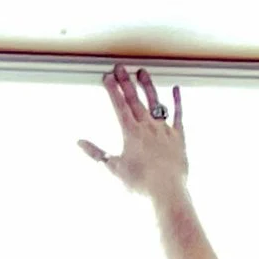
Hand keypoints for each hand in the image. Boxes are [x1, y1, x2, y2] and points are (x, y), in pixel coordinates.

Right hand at [79, 63, 187, 196]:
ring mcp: (164, 129)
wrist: (167, 191)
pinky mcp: (178, 136)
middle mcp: (148, 126)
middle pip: (135, 99)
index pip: (119, 106)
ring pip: (155, 101)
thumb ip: (96, 153)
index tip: (107, 76)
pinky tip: (175, 89)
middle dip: (126, 82)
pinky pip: (178, 114)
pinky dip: (177, 101)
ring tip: (142, 72)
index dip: (112, 90)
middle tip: (120, 67)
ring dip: (148, 86)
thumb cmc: (140, 184)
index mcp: (131, 133)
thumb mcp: (114, 169)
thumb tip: (80, 142)